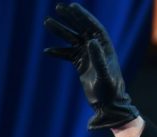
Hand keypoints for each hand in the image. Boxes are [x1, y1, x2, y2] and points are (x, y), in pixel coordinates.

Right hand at [44, 3, 138, 129]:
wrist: (109, 106)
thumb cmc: (109, 91)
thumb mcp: (104, 75)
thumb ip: (98, 58)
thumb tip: (92, 41)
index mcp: (106, 50)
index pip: (95, 28)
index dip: (84, 16)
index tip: (72, 6)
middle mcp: (98, 51)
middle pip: (83, 30)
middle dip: (71, 18)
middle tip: (58, 7)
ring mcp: (89, 58)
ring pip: (73, 40)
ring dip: (61, 31)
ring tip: (47, 22)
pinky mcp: (82, 66)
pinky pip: (68, 55)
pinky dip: (59, 52)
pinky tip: (47, 51)